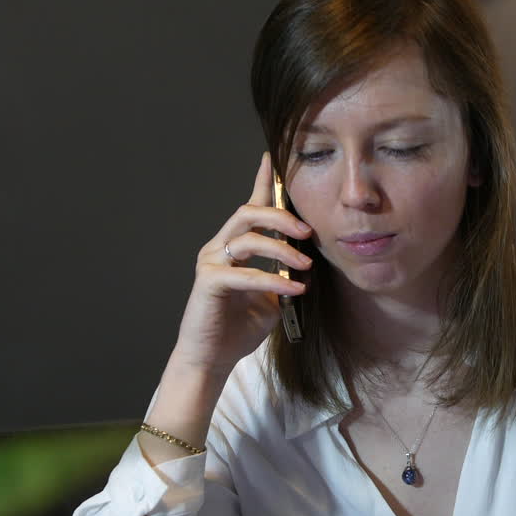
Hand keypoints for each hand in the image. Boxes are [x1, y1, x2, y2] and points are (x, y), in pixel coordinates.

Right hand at [167, 152, 312, 389]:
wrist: (211, 359)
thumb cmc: (238, 327)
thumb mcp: (271, 297)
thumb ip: (284, 275)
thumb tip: (308, 264)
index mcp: (234, 247)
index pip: (250, 206)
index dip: (261, 180)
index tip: (272, 156)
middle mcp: (219, 248)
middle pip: (249, 212)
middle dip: (282, 216)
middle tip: (308, 230)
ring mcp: (210, 263)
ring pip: (247, 237)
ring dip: (281, 247)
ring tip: (306, 265)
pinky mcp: (207, 283)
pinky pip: (243, 273)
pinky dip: (271, 279)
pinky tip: (293, 288)